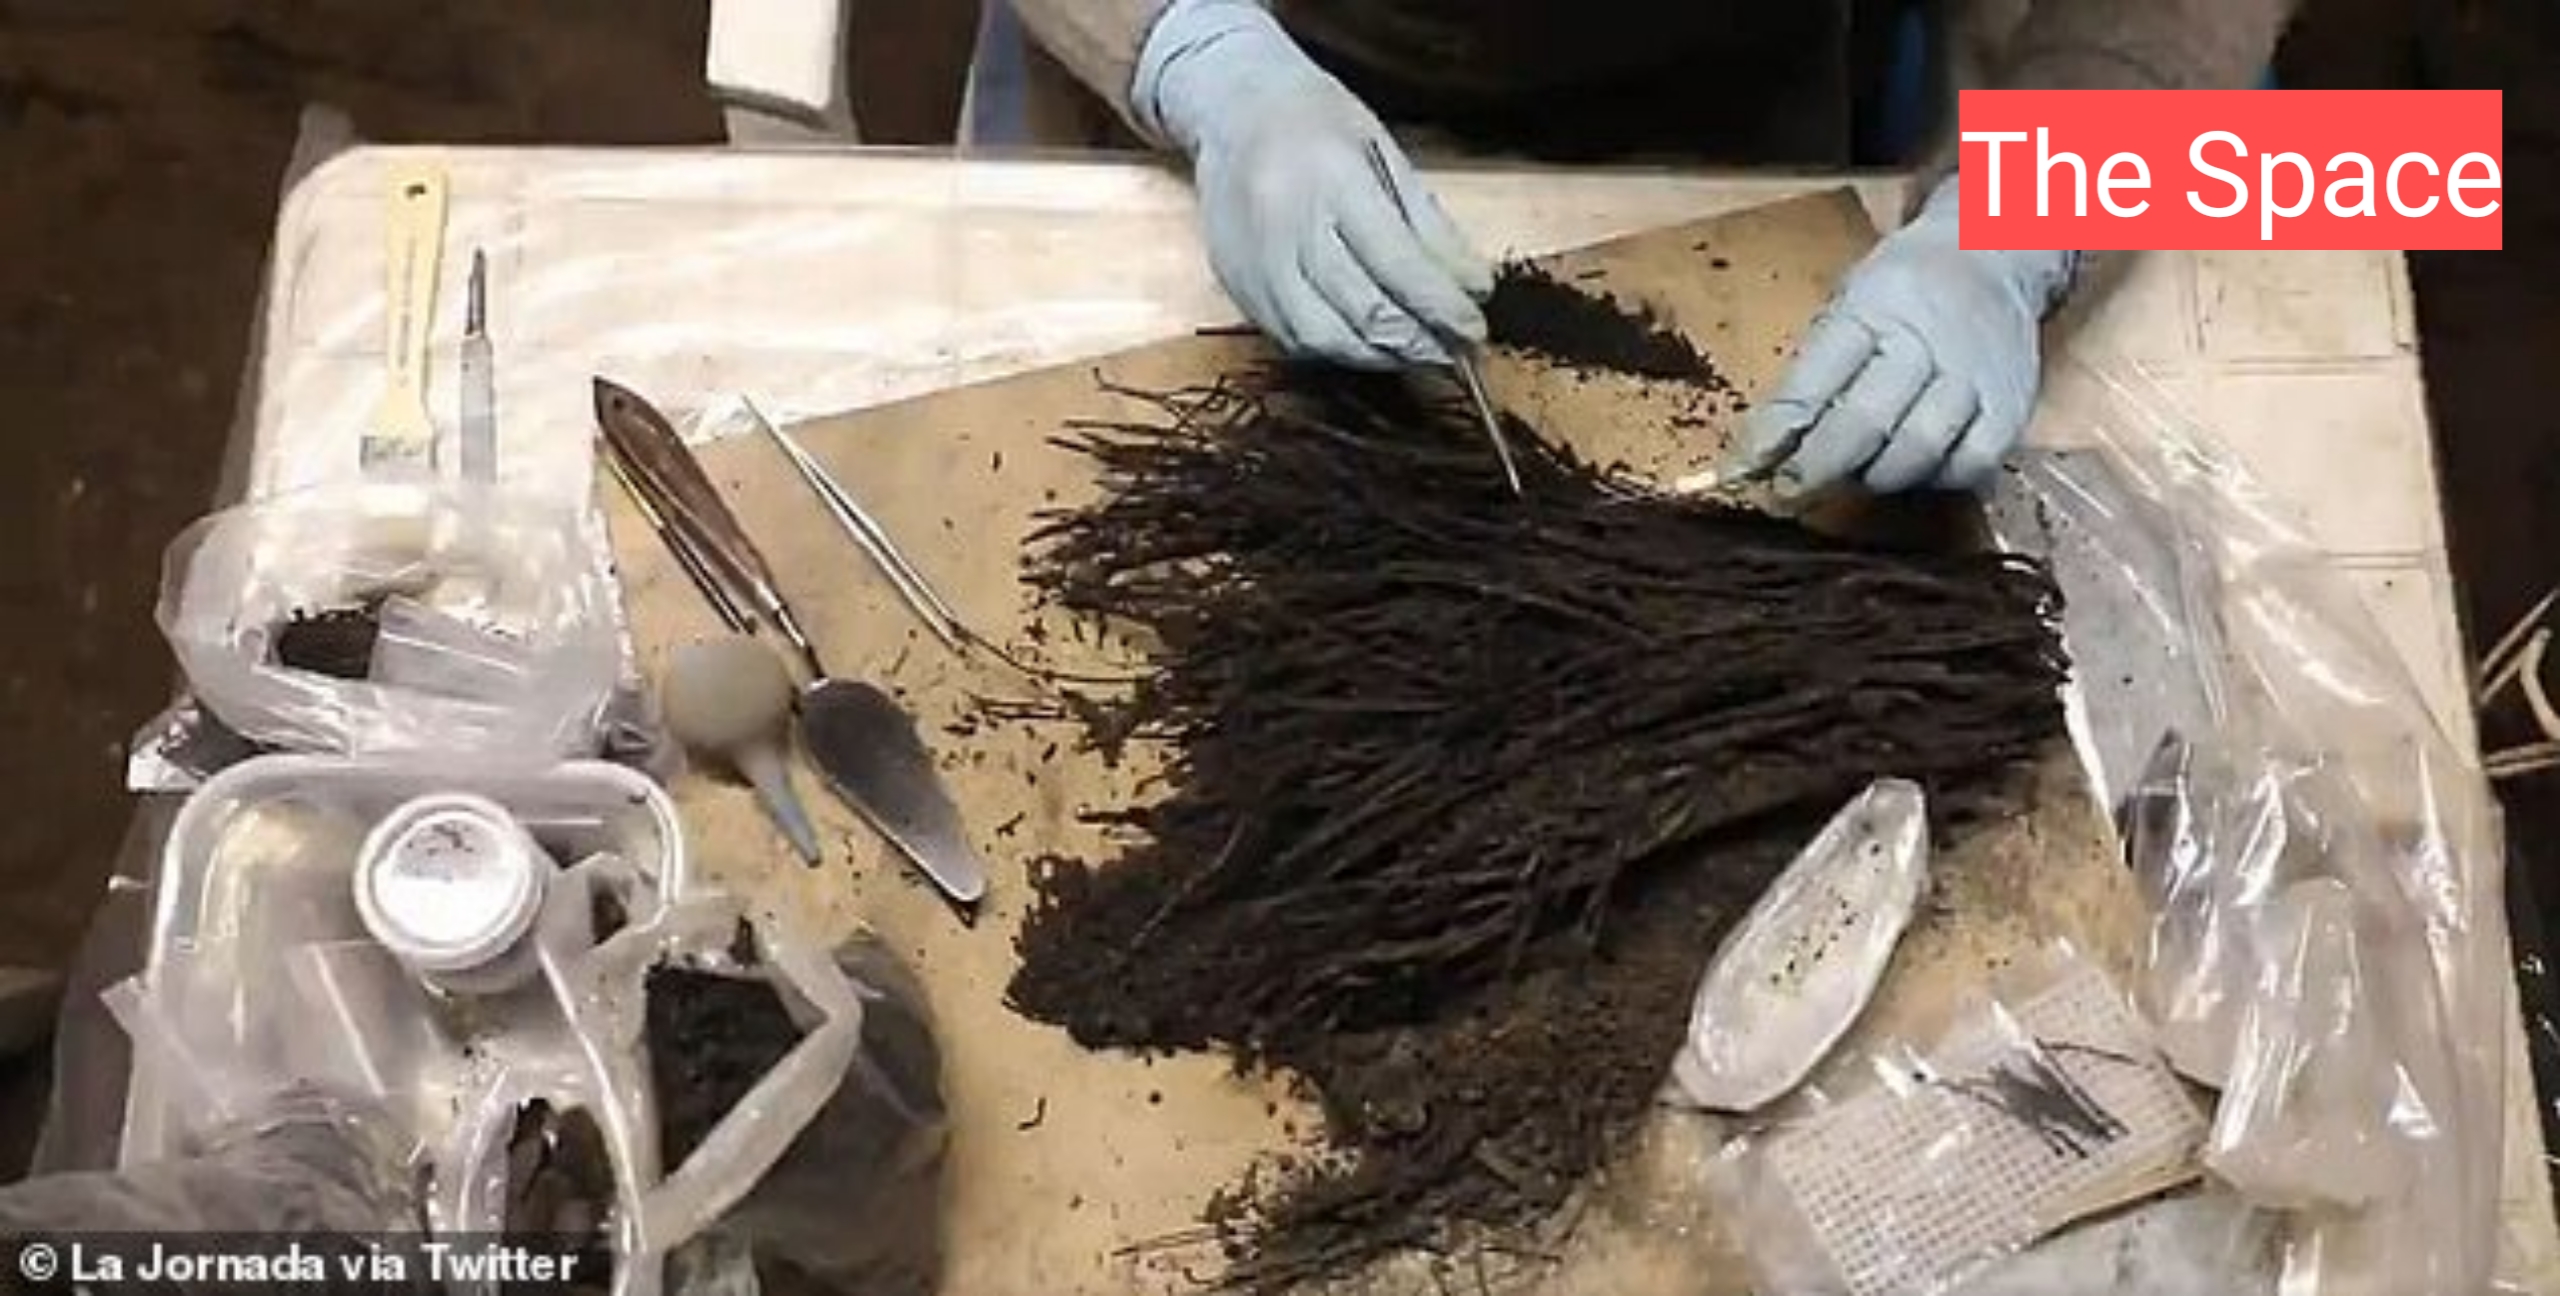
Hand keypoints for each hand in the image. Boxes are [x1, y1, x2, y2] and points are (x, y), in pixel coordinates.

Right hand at [1133, 0, 1491, 368]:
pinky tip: (1367, 343)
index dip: (1442, 308)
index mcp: (1333, 179)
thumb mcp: (1385, 152)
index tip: (1476, 329)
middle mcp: (1288, 226)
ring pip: (1324, 339)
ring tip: (1416, 352)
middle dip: (1418, 342)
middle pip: (1361, 310)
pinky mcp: (1237, 287)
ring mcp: (1255, 262)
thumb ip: (1429, 225)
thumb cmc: (1318, 122)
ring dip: (1379, 356)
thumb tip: (1474, 289)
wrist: (1231, 109)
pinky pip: (1292, 339)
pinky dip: (1338, 351)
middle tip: (1456, 352)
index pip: (1397, 264)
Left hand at [1733, 177, 2077, 494]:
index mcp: (1870, 310)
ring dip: (1874, 476)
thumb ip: (1810, 375)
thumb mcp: (1845, 308)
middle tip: (1789, 492)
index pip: (1814, 381)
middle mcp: (1925, 342)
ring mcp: (1973, 376)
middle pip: (1866, 423)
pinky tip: (1915, 467)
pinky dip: (1935, 478)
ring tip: (1856, 471)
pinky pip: (1970, 464)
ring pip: (1918, 451)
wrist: (1990, 255)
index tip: (1742, 469)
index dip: (1774, 433)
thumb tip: (1761, 451)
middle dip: (1817, 468)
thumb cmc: (1900, 292)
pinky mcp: (2011, 407)